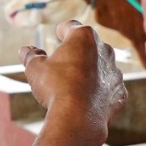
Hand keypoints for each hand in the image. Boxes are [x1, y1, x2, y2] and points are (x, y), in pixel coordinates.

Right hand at [23, 21, 125, 143]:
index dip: (63, 30)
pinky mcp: (120, 93)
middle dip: (78, 51)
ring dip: (90, 71)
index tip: (59, 33)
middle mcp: (104, 50)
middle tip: (65, 59)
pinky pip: (108, 89)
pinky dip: (99, 92)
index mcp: (84, 37)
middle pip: (89, 46)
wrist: (78, 118)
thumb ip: (31, 56)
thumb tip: (25, 50)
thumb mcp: (35, 68)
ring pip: (101, 68)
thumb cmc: (55, 88)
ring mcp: (115, 72)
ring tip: (75, 83)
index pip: (71, 27)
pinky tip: (88, 99)